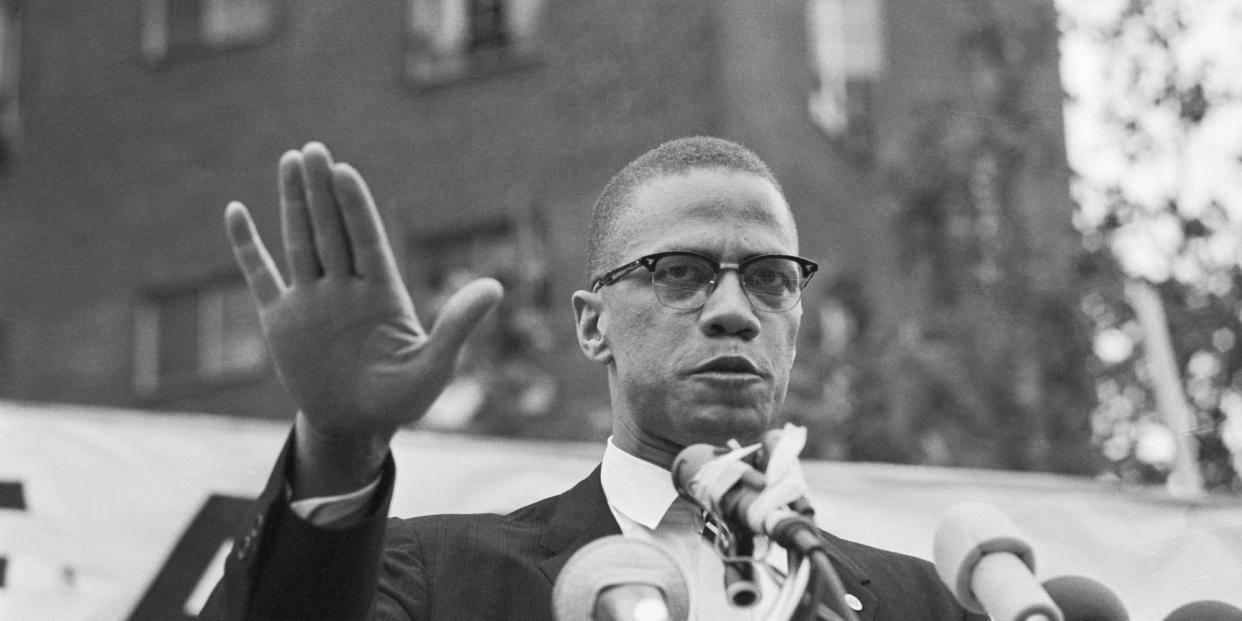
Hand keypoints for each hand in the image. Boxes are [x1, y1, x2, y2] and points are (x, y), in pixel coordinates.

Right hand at [225, 143, 501, 494]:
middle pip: (332, 231)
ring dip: (294, 203)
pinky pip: (260, 276)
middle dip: (322, 191)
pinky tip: (236, 212)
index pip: (367, 240)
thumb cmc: (402, 397)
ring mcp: (311, 300)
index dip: (355, 207)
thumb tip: (496, 287)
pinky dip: (247, 246)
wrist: (356, 426)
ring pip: (299, 242)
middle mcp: (346, 287)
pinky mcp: (280, 320)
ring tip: (289, 160)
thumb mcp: (435, 365)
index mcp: (382, 292)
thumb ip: (457, 326)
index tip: (344, 171)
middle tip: (312, 149)